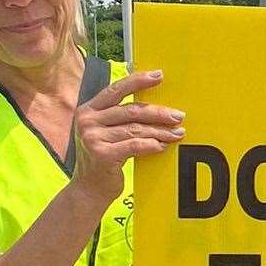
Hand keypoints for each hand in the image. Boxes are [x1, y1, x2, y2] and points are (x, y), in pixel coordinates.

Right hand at [71, 69, 185, 202]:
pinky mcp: (102, 155)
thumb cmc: (102, 160)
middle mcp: (87, 121)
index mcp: (87, 110)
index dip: (138, 81)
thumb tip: (154, 107)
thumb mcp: (104, 133)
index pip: (116, 90)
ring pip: (135, 129)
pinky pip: (134, 145)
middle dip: (158, 113)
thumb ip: (118, 118)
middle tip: (178, 116)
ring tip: (177, 133)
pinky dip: (151, 145)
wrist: (88, 190)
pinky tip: (163, 146)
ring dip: (160, 131)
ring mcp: (92, 138)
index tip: (159, 75)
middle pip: (131, 110)